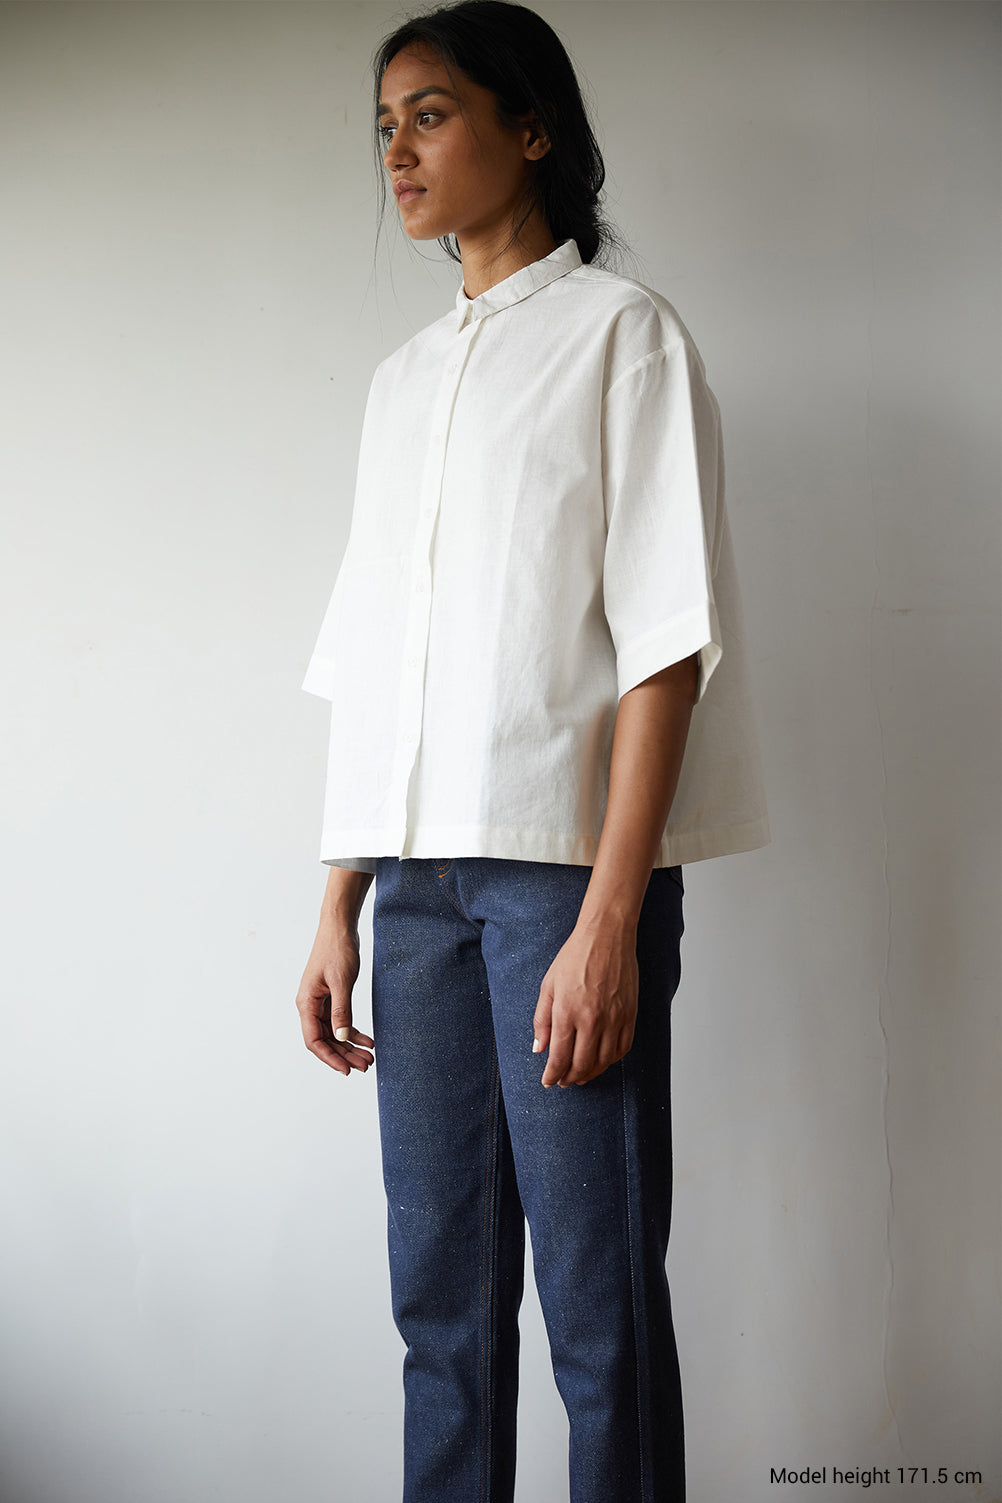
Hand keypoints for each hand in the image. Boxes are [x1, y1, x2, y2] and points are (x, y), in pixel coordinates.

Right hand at [296, 920, 374, 1076]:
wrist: (340, 926)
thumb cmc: (337, 949)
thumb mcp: (342, 981)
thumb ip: (342, 1011)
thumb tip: (342, 1037)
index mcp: (306, 1003)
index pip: (314, 1040)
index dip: (330, 1058)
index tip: (347, 1070)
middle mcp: (310, 1005)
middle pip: (325, 1040)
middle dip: (344, 1055)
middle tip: (366, 1065)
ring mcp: (320, 1002)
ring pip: (333, 1033)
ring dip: (350, 1046)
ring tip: (369, 1057)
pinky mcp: (331, 996)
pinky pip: (339, 1021)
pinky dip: (352, 1031)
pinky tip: (367, 1040)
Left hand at [532, 918, 639, 1087]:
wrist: (606, 936)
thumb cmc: (574, 957)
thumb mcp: (548, 986)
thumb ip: (542, 1020)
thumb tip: (539, 1049)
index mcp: (567, 1011)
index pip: (559, 1056)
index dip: (553, 1075)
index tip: (548, 1082)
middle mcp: (592, 1019)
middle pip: (582, 1064)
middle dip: (570, 1078)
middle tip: (564, 1082)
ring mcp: (614, 1018)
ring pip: (604, 1061)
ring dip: (591, 1073)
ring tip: (581, 1075)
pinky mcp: (630, 1014)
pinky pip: (623, 1048)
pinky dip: (612, 1060)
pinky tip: (602, 1060)